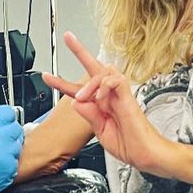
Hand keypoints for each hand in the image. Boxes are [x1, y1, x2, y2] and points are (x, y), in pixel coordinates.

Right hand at [0, 105, 23, 192]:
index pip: (8, 112)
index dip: (4, 116)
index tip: (1, 121)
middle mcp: (0, 139)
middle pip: (16, 127)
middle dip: (9, 131)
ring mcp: (7, 154)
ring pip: (18, 144)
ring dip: (10, 146)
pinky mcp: (11, 167)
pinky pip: (16, 159)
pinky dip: (9, 160)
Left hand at [43, 32, 176, 176]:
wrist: (145, 155)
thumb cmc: (129, 145)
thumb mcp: (100, 131)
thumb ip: (89, 115)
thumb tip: (76, 101)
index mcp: (102, 105)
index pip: (79, 89)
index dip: (61, 83)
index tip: (46, 76)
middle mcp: (110, 96)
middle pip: (94, 67)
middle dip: (80, 51)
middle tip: (68, 37)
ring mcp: (120, 96)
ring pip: (104, 71)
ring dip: (89, 81)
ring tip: (82, 95)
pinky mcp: (129, 99)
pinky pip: (117, 81)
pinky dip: (104, 85)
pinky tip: (99, 96)